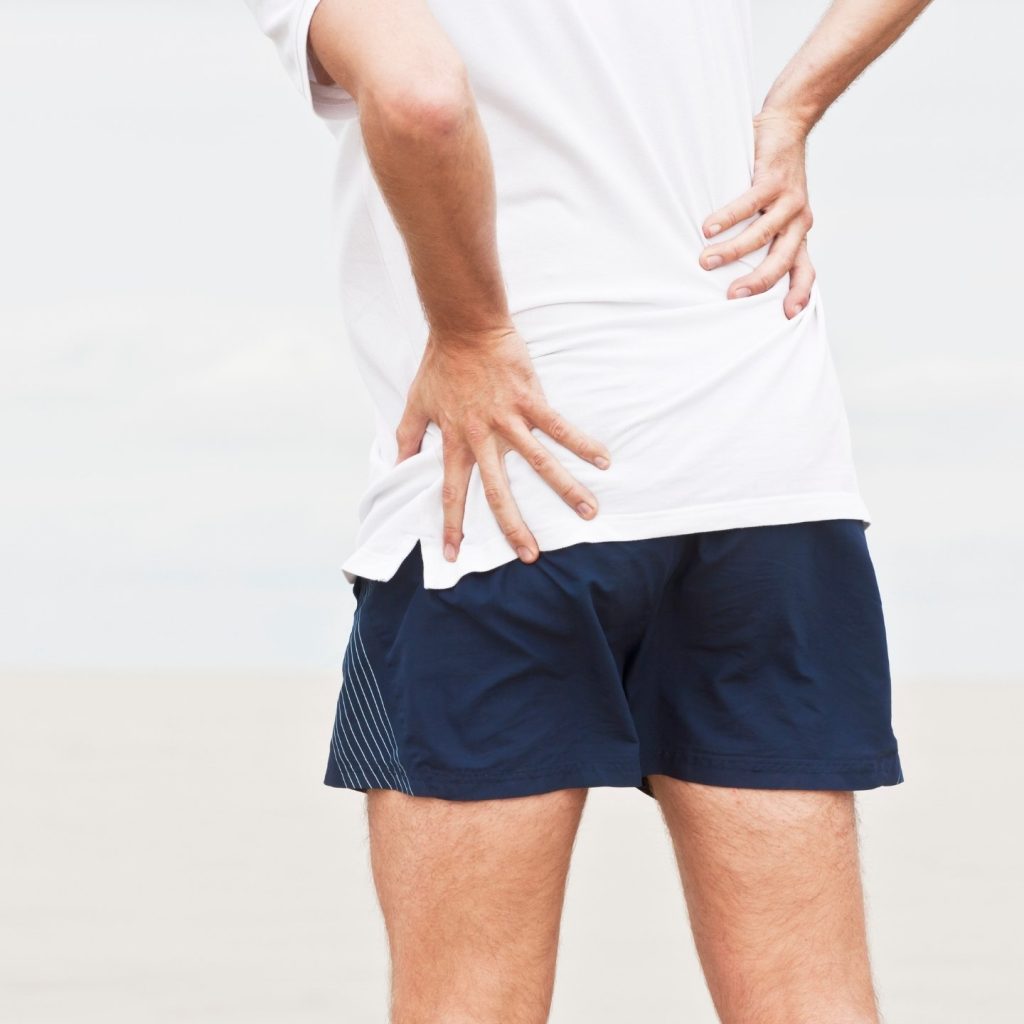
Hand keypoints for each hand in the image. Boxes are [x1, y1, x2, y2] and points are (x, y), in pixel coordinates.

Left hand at [395, 326, 611, 564]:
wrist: (464, 326)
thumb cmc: (440, 364)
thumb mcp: (416, 403)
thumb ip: (406, 437)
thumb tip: (396, 465)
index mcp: (455, 441)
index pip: (451, 492)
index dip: (451, 524)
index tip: (453, 554)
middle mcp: (482, 437)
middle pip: (498, 491)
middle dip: (513, 526)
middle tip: (530, 555)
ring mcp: (509, 419)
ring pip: (539, 462)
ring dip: (565, 489)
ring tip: (589, 513)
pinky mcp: (530, 399)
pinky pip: (558, 426)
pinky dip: (581, 442)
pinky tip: (603, 459)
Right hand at [699, 109, 815, 318]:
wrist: (787, 126)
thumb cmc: (772, 175)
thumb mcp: (776, 211)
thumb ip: (765, 238)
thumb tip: (735, 271)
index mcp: (799, 233)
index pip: (804, 270)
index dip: (798, 293)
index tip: (787, 315)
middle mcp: (798, 221)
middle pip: (782, 260)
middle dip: (758, 281)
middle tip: (732, 296)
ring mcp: (788, 200)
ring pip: (762, 235)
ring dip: (732, 250)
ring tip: (705, 260)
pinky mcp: (773, 180)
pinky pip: (748, 204)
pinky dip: (727, 217)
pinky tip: (708, 227)